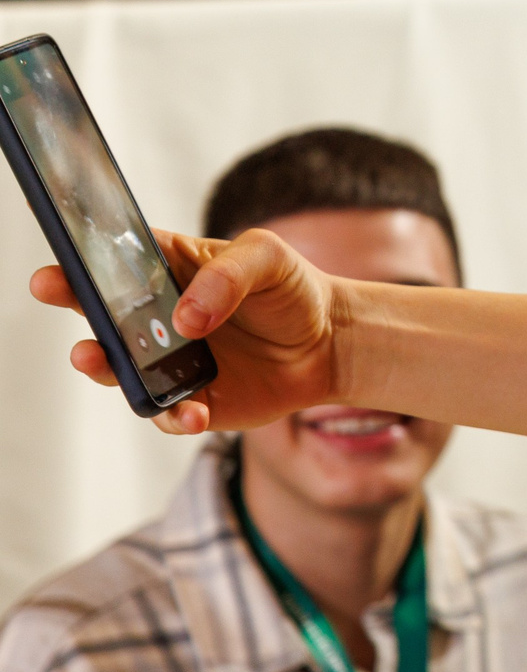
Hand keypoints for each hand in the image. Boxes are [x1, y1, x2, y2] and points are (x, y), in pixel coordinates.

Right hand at [30, 228, 347, 434]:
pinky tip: (194, 411)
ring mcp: (168, 360)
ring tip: (92, 355)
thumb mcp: (268, 258)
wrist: (331, 344)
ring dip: (101, 363)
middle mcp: (158, 316)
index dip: (80, 257)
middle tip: (50, 289)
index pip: (114, 259)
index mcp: (169, 270)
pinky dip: (172, 414)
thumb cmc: (293, 289)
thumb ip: (227, 275)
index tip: (53, 259)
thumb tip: (185, 319)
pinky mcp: (190, 399)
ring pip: (119, 366)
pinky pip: (165, 412)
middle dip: (70, 299)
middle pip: (100, 309)